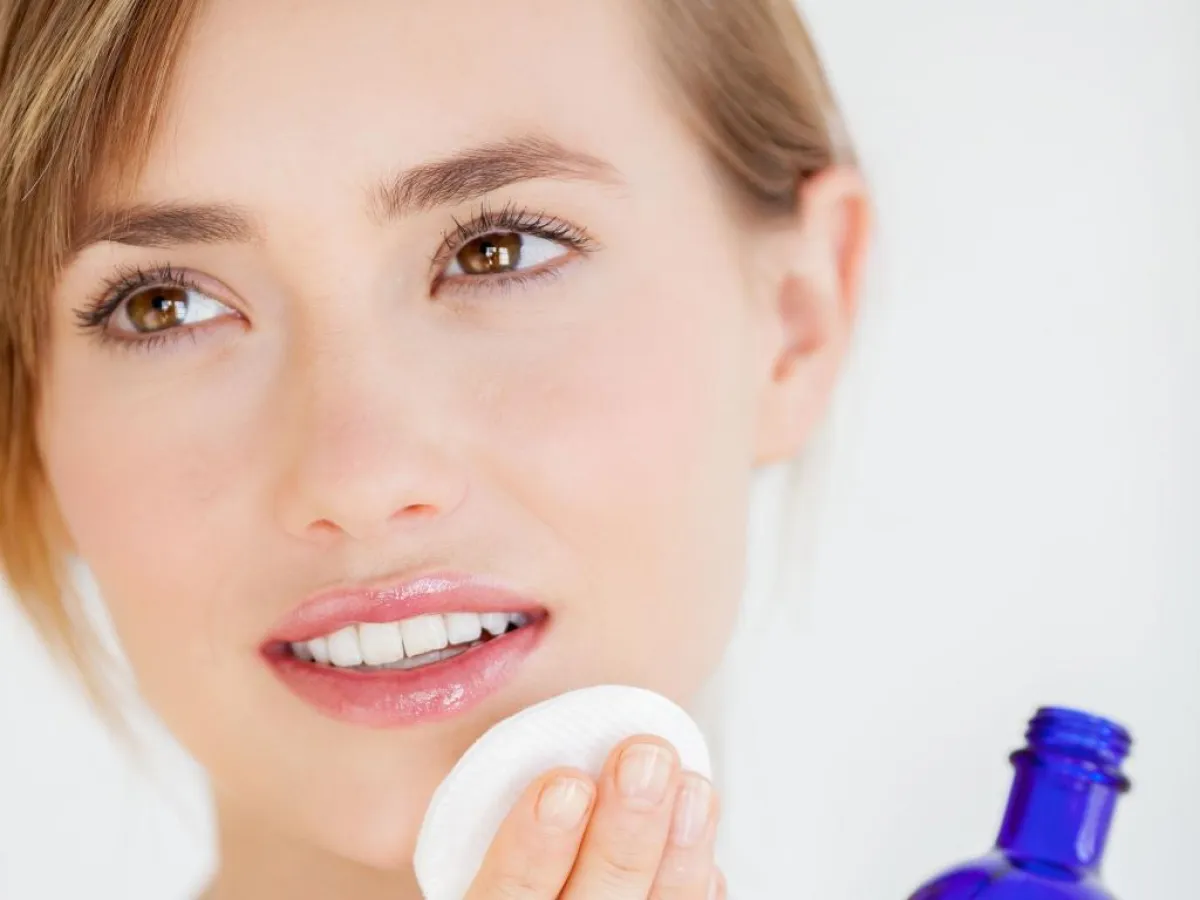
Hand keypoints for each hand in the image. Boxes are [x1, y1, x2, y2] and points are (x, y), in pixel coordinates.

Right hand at [464, 735, 722, 898]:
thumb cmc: (510, 879)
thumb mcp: (479, 848)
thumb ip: (500, 808)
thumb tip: (557, 745)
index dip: (531, 849)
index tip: (565, 783)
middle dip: (624, 834)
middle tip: (644, 758)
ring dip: (676, 858)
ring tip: (692, 787)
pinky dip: (693, 897)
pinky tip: (706, 857)